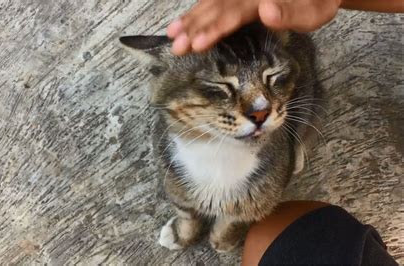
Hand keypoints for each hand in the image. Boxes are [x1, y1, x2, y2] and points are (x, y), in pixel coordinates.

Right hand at [167, 0, 341, 55]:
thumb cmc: (319, 2)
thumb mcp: (316, 11)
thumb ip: (292, 13)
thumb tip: (265, 9)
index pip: (233, 13)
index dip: (214, 28)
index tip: (196, 44)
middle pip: (216, 7)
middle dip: (195, 27)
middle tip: (176, 46)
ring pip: (211, 2)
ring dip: (191, 19)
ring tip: (171, 34)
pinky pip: (213, 0)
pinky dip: (197, 11)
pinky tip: (183, 21)